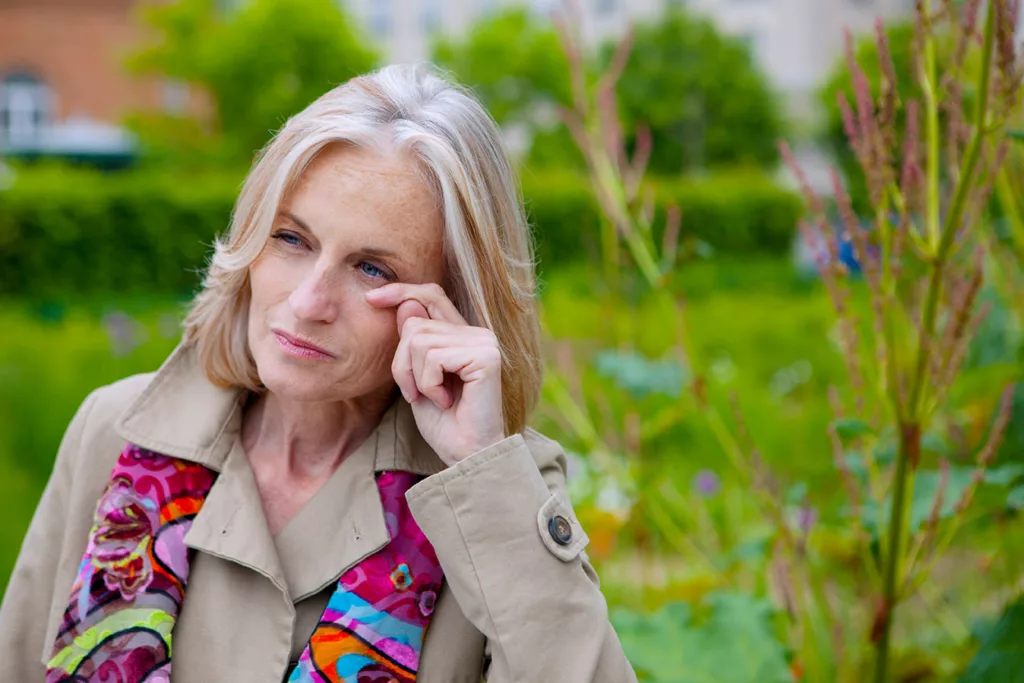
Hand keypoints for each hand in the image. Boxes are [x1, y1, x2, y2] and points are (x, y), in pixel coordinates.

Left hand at [365, 283, 505, 466]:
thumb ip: (413, 343)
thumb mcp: (416, 378)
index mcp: (462, 334)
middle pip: (415, 324)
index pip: (430, 295)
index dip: (401, 291)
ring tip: (434, 398)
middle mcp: (477, 333)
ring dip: (415, 377)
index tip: (371, 299)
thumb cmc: (444, 422)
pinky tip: (446, 401)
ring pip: (419, 340)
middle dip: (402, 362)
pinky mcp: (486, 357)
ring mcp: (483, 343)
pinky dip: (428, 384)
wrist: (466, 455)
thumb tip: (406, 303)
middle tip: (415, 393)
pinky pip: (433, 357)